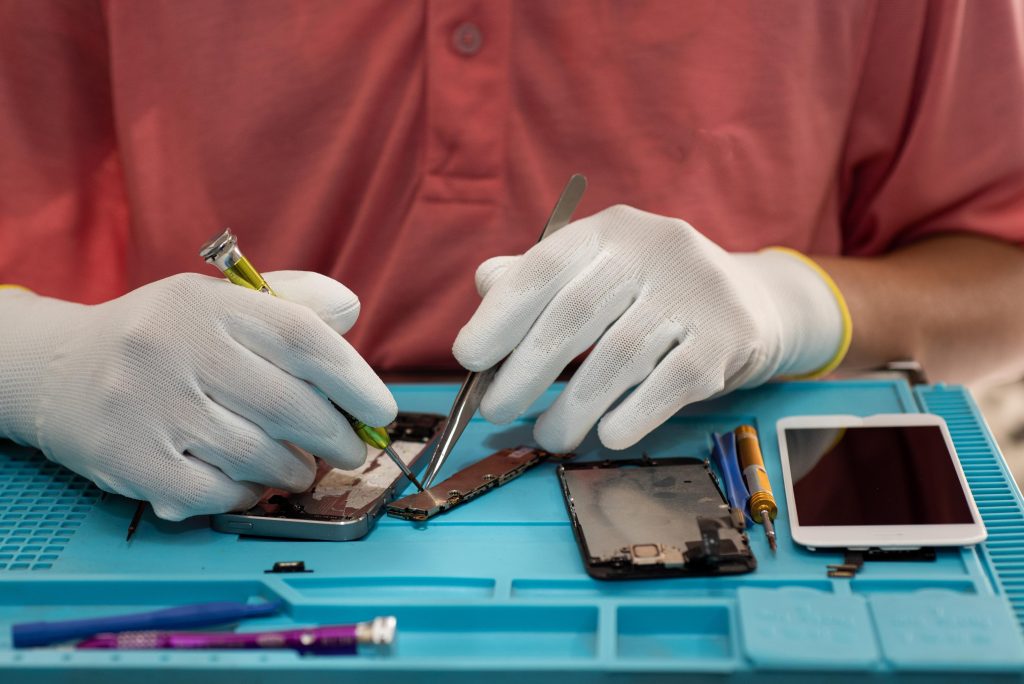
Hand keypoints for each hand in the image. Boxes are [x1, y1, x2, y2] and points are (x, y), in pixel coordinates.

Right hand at [0, 271, 395, 519]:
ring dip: (295, 469)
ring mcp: (150, 407)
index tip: (381, 411)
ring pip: (257, 455)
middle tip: (351, 449)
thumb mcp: (215, 300)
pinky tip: (251, 485)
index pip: (303, 339)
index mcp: (208, 305)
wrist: (59, 371)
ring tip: (300, 466)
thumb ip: (287, 303)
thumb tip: (351, 310)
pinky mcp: (129, 461)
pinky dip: (247, 495)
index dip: (355, 381)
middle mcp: (176, 350)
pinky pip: (215, 494)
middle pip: (289, 406)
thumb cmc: (162, 337)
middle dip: (336, 437)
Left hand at [453, 205, 846, 451]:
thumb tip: (486, 283)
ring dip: (574, 407)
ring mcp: (697, 290)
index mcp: (610, 231)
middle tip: (498, 409)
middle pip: (575, 316)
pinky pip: (669, 385)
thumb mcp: (598, 273)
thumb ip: (540, 278)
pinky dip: (630, 416)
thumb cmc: (651, 295)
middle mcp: (656, 248)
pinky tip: (607, 435)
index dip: (499, 316)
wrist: (752, 303)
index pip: (543, 269)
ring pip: (619, 357)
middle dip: (526, 371)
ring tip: (550, 435)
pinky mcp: (729, 336)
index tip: (468, 358)